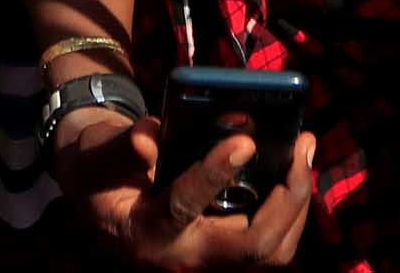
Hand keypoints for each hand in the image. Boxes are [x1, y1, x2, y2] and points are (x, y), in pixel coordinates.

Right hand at [53, 108, 317, 266]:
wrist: (105, 198)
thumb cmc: (100, 171)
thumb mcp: (96, 155)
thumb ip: (119, 148)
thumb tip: (148, 139)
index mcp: (146, 232)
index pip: (184, 207)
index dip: (214, 174)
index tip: (243, 140)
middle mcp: (184, 257)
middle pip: (251, 246)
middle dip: (286, 197)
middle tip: (301, 144)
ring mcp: (210, 260)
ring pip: (272, 250)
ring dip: (296, 203)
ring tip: (304, 150)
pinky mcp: (228, 252)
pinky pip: (272, 241)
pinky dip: (291, 207)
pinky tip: (295, 169)